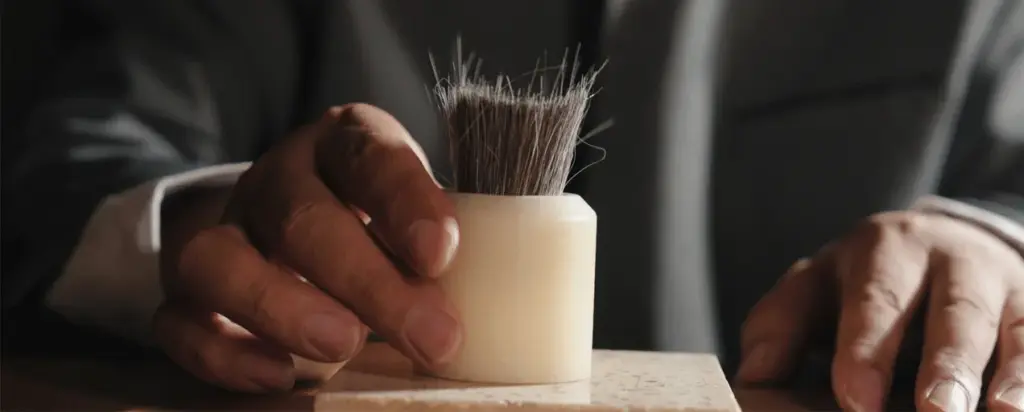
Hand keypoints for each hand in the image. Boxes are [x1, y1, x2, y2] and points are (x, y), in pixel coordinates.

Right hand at [155, 104, 461, 391]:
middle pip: (303, 217)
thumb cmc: (386, 230)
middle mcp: (278, 180)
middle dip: (369, 281)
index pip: (369, 155)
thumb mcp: (420, 220)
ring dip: (282, 305)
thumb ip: (443, 249)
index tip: (441, 254)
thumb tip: (499, 311)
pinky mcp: (189, 294)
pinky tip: (279, 376)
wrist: (305, 232)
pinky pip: (178, 320)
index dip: (404, 200)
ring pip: (217, 258)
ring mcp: (225, 232)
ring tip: (344, 347)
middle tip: (430, 336)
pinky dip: (224, 352)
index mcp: (344, 144)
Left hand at [737, 211, 1023, 410]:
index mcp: (883, 250)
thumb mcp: (815, 289)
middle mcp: (950, 259)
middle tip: (937, 411)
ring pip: (1010, 327)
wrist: (943, 241)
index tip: (858, 400)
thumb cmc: (863, 282)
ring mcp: (1002, 283)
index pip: (875, 301)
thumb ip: (780, 327)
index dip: (868, 351)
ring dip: (1008, 374)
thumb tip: (751, 379)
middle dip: (947, 361)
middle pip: (954, 308)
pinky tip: (1022, 407)